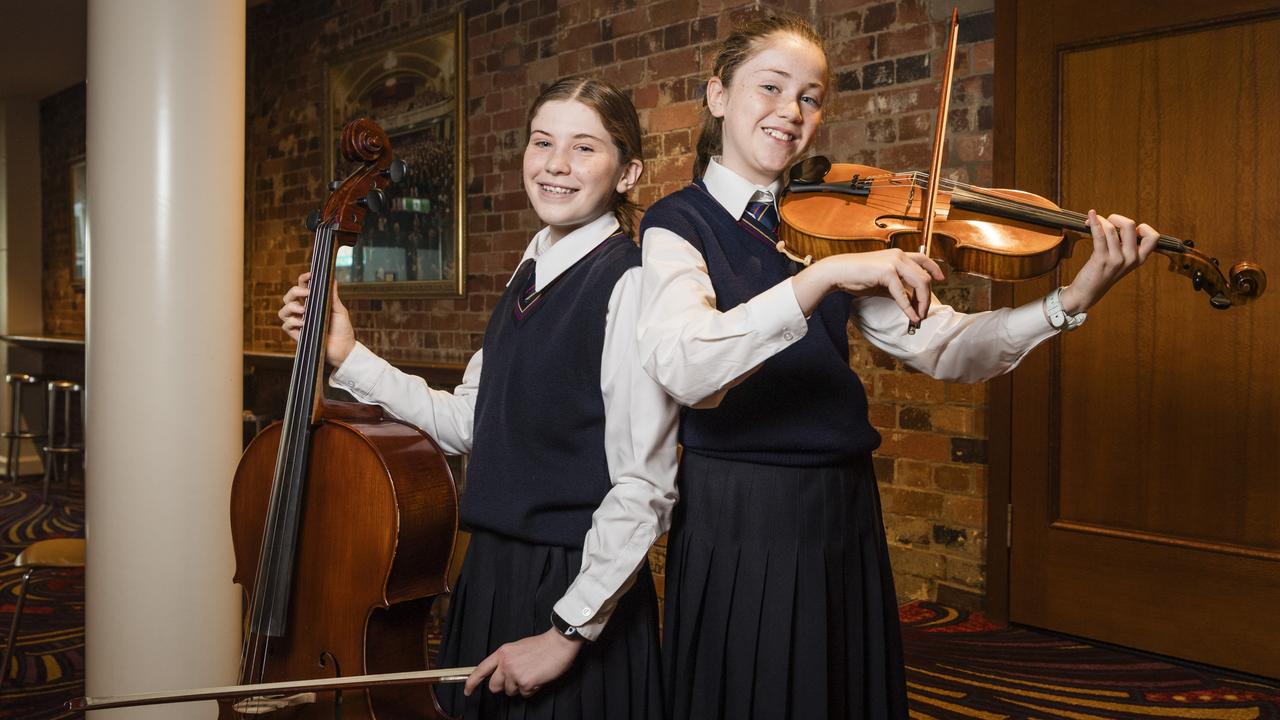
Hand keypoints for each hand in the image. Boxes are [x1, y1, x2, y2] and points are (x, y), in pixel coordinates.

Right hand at [277, 272, 356, 365]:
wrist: (344, 349)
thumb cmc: (342, 329)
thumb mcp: (340, 311)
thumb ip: (333, 296)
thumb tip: (333, 280)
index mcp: (312, 303)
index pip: (302, 288)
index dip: (303, 280)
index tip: (310, 275)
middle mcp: (302, 312)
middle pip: (288, 297)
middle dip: (294, 292)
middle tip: (307, 293)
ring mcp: (299, 323)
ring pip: (283, 311)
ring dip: (291, 307)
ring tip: (304, 310)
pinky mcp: (297, 335)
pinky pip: (286, 326)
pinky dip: (293, 322)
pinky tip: (303, 323)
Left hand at [463, 629, 582, 698]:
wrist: (559, 643)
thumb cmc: (542, 645)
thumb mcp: (518, 648)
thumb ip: (507, 660)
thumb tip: (502, 675)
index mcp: (502, 653)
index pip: (481, 669)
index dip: (471, 682)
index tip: (468, 691)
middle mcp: (505, 663)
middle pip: (494, 686)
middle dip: (504, 686)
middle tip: (517, 679)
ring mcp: (515, 673)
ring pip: (510, 692)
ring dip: (520, 687)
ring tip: (532, 674)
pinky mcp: (526, 682)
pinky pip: (525, 694)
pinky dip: (532, 689)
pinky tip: (538, 677)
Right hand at [793, 249, 945, 322]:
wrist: (838, 272)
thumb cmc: (857, 276)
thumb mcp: (882, 281)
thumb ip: (897, 288)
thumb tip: (910, 301)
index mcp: (898, 255)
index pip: (923, 259)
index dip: (934, 269)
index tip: (941, 279)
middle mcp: (899, 255)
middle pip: (924, 276)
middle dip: (927, 297)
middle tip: (924, 312)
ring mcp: (894, 263)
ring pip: (920, 283)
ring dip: (922, 303)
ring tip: (919, 316)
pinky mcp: (886, 272)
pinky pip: (903, 293)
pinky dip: (908, 307)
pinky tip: (911, 316)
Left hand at [1059, 210, 1158, 314]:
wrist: (1088, 293)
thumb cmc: (1103, 273)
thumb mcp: (1121, 261)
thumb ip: (1126, 245)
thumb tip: (1116, 221)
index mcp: (1139, 259)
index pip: (1153, 237)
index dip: (1142, 227)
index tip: (1127, 230)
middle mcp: (1131, 259)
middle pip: (1130, 226)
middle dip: (1116, 218)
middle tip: (1106, 222)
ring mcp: (1117, 260)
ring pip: (1112, 229)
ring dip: (1100, 220)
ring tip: (1093, 221)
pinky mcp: (1101, 260)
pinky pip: (1099, 234)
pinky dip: (1094, 222)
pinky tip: (1090, 215)